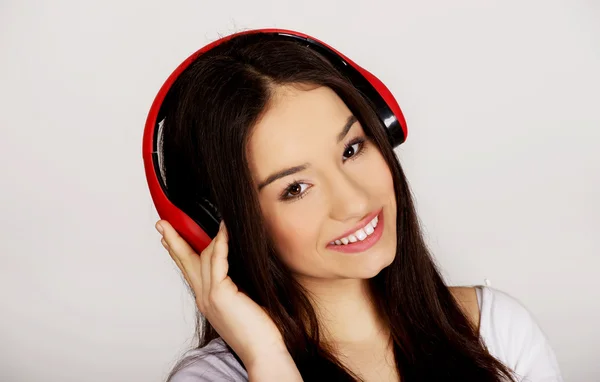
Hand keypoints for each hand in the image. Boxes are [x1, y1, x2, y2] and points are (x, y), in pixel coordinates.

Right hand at [156, 220, 288, 367]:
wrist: (262, 351)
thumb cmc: (258, 331)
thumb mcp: (240, 303)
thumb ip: (233, 286)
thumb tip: (238, 265)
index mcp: (206, 301)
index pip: (189, 270)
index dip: (178, 253)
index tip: (169, 240)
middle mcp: (203, 297)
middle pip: (184, 261)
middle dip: (173, 240)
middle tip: (162, 224)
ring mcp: (209, 295)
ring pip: (199, 257)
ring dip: (200, 235)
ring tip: (205, 218)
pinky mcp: (220, 293)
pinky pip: (217, 260)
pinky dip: (220, 242)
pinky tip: (223, 229)